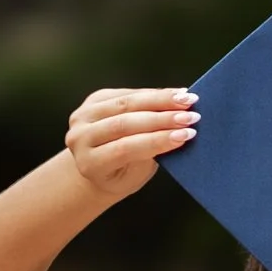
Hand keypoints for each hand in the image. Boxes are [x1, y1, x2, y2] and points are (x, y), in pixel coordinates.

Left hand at [64, 84, 197, 203]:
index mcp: (89, 163)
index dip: (157, 140)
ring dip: (161, 100)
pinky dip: (153, 94)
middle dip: (162, 118)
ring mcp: (84, 116)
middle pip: (125, 123)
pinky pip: (127, 93)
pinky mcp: (94, 99)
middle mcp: (80, 138)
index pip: (125, 148)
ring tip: (187, 100)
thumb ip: (149, 154)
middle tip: (192, 116)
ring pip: (127, 103)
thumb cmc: (121, 176)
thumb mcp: (135, 175)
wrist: (98, 167)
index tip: (186, 135)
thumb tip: (180, 132)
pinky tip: (175, 94)